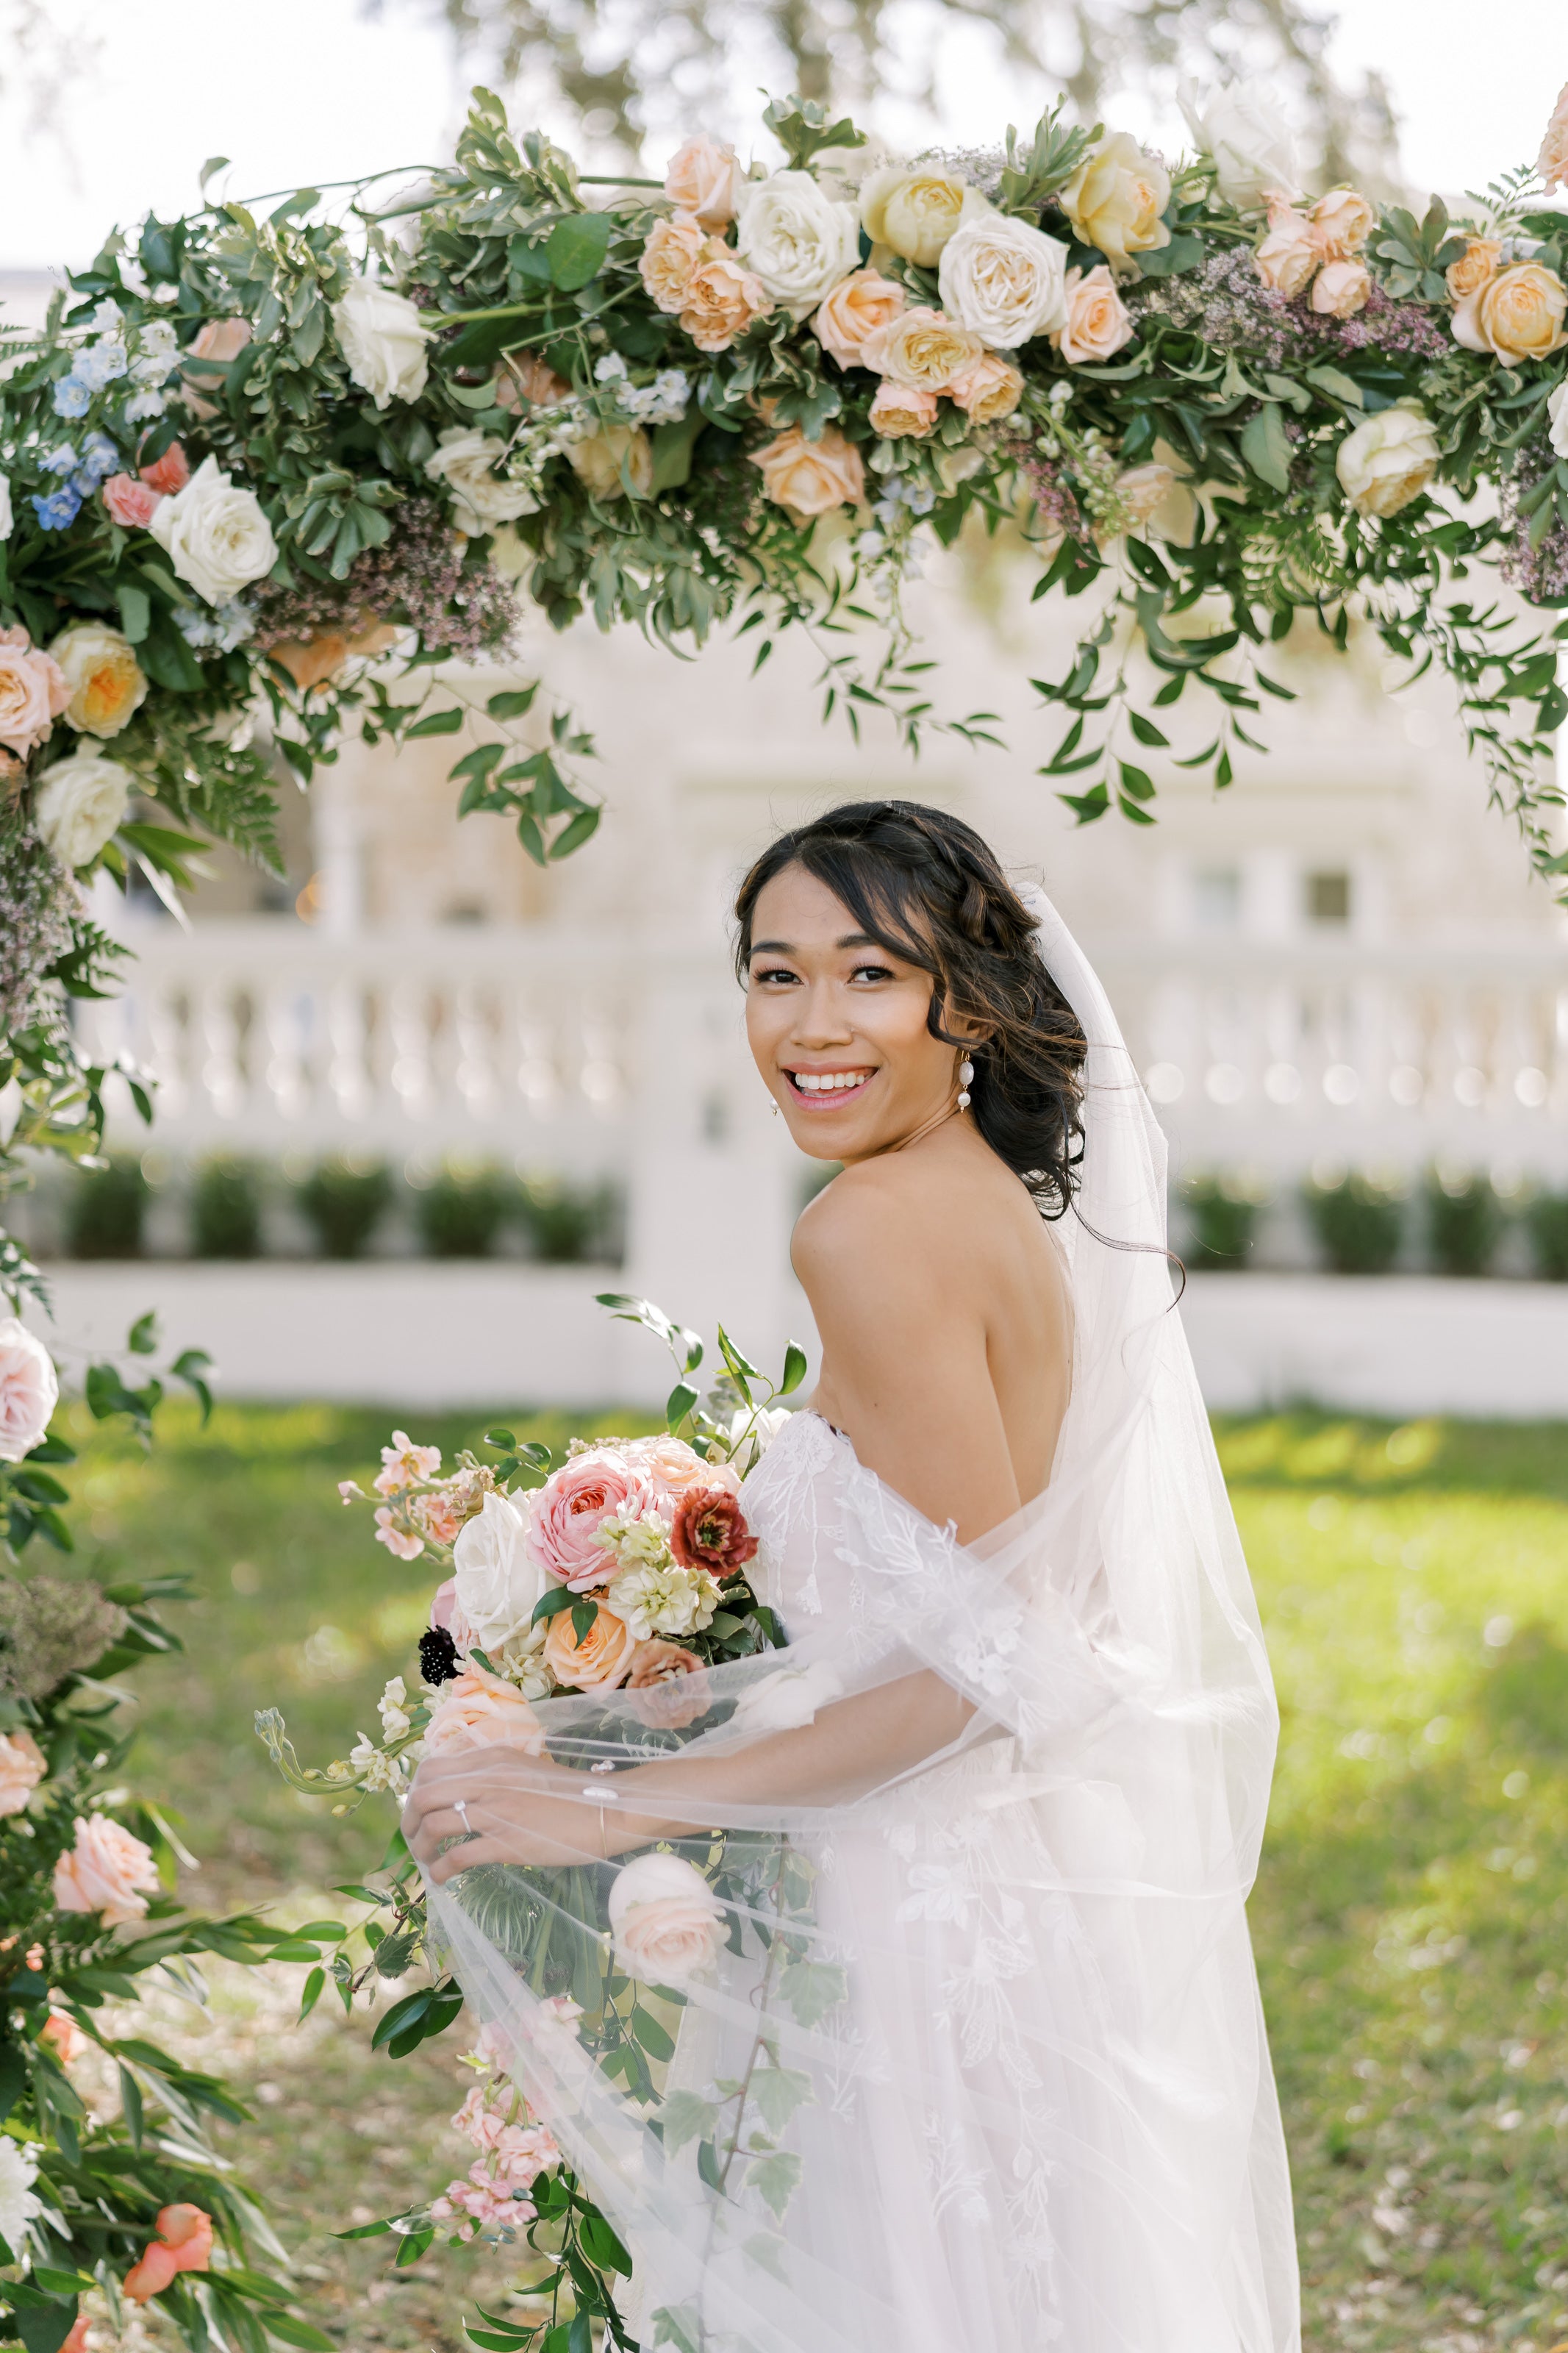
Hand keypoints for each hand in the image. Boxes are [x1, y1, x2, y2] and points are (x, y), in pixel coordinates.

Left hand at [403, 1745, 637, 1880]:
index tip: (417, 1811)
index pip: (431, 1768)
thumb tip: (460, 1793)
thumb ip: (494, 1775)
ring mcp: (497, 1810)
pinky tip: (443, 1879)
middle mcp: (488, 1779)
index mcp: (492, 1758)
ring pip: (433, 1825)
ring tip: (426, 1861)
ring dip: (420, 1848)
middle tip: (412, 1839)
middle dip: (408, 1821)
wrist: (605, 1810)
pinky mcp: (506, 1842)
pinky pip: (456, 1857)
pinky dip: (440, 1871)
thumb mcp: (526, 1771)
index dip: (415, 1792)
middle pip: (423, 1795)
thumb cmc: (569, 1795)